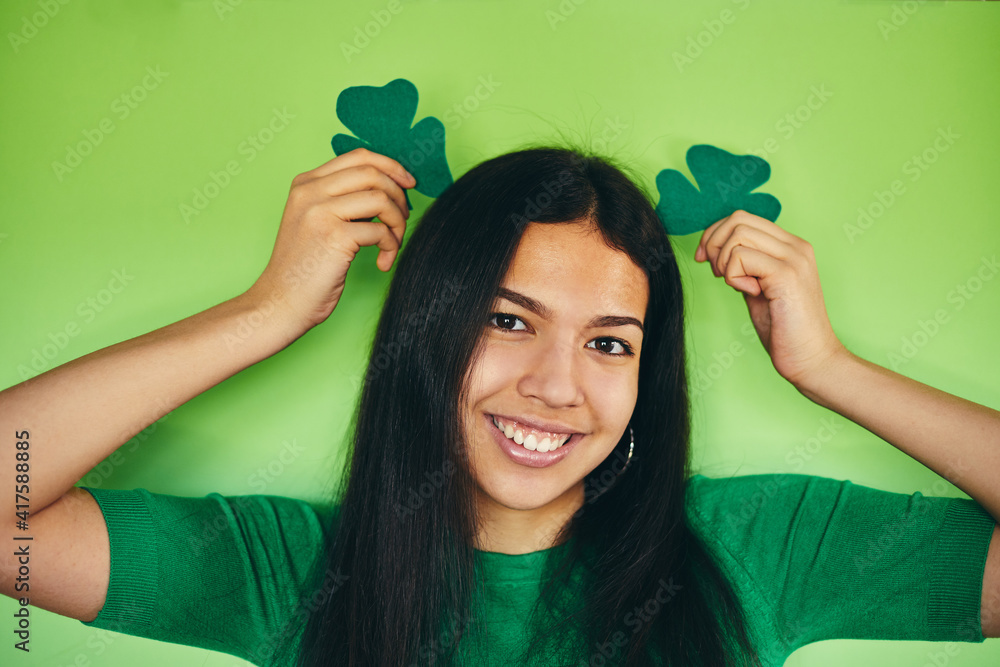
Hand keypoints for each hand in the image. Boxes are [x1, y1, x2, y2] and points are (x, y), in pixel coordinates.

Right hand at [246, 148, 414, 337]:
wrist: (281, 302)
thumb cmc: (305, 268)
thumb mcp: (316, 221)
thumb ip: (341, 200)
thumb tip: (387, 188)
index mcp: (306, 183)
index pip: (358, 157)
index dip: (391, 166)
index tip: (408, 183)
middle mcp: (310, 191)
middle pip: (373, 173)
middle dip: (399, 196)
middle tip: (402, 220)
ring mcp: (320, 211)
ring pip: (381, 199)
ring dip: (397, 223)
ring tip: (393, 243)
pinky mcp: (334, 236)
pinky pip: (380, 230)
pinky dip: (391, 246)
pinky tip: (383, 262)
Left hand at [694, 210, 846, 387]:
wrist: (811, 359)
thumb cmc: (784, 329)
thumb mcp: (758, 289)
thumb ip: (744, 267)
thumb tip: (715, 250)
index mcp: (790, 246)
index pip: (743, 218)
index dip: (715, 234)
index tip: (704, 259)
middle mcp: (795, 246)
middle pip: (738, 219)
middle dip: (714, 244)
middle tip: (717, 274)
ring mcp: (794, 258)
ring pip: (738, 234)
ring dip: (724, 262)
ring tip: (738, 286)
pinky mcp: (787, 274)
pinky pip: (741, 256)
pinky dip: (733, 275)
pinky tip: (750, 293)